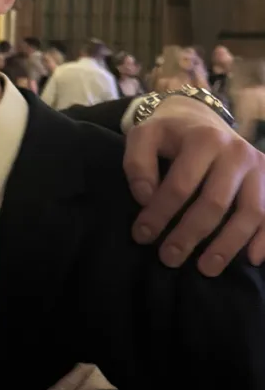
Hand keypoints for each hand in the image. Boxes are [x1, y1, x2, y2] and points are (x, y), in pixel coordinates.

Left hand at [125, 97, 264, 275]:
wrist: (202, 120)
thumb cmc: (170, 135)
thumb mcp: (143, 137)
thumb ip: (137, 163)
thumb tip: (145, 197)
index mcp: (204, 139)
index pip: (180, 185)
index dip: (159, 214)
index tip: (141, 236)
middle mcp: (236, 151)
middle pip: (214, 203)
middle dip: (190, 235)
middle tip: (168, 259)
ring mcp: (259, 167)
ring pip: (250, 213)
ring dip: (228, 245)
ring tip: (205, 269)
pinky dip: (264, 239)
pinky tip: (251, 260)